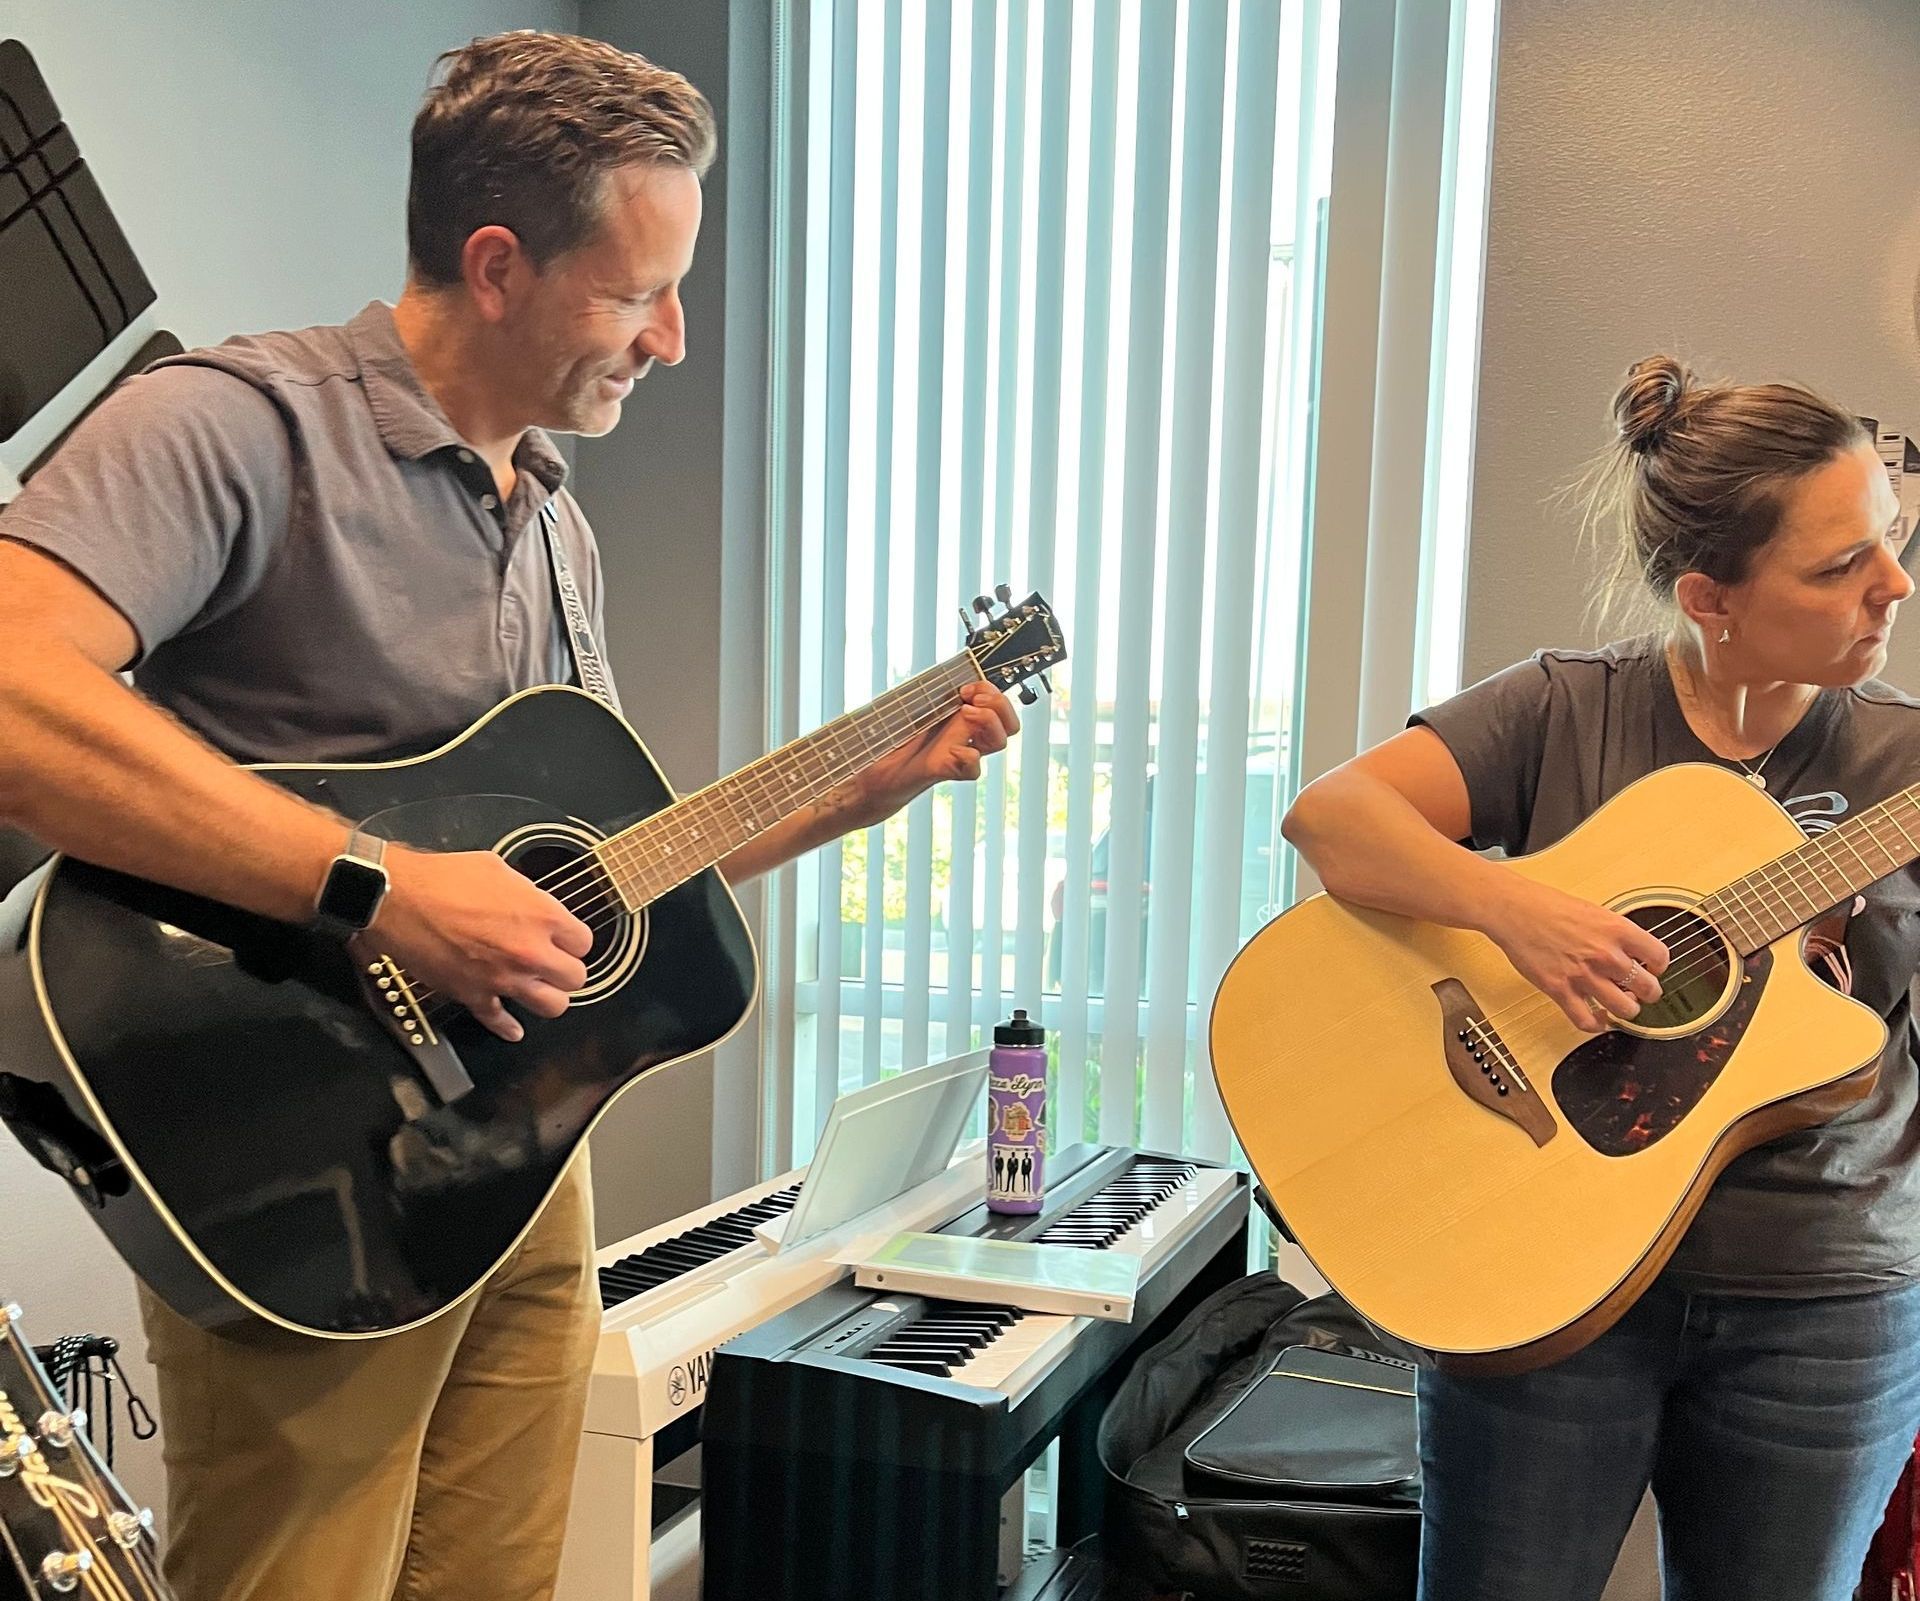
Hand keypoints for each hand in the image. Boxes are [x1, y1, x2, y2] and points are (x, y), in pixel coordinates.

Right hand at [358, 847, 593, 1041]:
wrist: (398, 900)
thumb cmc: (443, 878)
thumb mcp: (497, 870)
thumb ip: (525, 894)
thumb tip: (533, 903)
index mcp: (542, 916)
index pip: (584, 942)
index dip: (573, 940)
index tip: (564, 939)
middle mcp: (530, 952)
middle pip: (576, 978)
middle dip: (565, 970)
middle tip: (553, 963)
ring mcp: (504, 979)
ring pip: (552, 1006)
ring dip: (547, 997)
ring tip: (538, 988)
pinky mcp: (474, 996)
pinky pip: (500, 1021)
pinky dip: (507, 1027)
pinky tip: (514, 1028)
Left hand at [846, 681, 1020, 822]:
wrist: (880, 769)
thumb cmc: (897, 737)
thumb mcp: (915, 706)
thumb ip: (933, 691)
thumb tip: (944, 674)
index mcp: (964, 716)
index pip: (998, 702)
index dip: (990, 690)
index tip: (965, 687)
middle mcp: (968, 735)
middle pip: (1010, 723)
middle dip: (1000, 705)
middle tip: (973, 700)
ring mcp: (961, 752)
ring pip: (999, 742)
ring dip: (989, 723)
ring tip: (966, 713)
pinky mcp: (947, 769)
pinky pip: (974, 769)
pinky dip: (968, 758)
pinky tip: (952, 750)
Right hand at [1480, 874, 1669, 1033]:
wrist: (1514, 910)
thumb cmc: (1548, 906)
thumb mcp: (1593, 911)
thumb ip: (1614, 934)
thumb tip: (1629, 953)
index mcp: (1616, 930)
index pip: (1660, 956)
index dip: (1659, 967)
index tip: (1652, 969)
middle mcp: (1605, 954)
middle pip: (1648, 988)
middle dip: (1648, 993)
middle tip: (1641, 992)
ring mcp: (1583, 975)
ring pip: (1625, 1009)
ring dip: (1627, 1011)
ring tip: (1621, 1005)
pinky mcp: (1560, 990)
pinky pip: (1587, 1020)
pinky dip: (1597, 1025)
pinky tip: (1598, 1018)